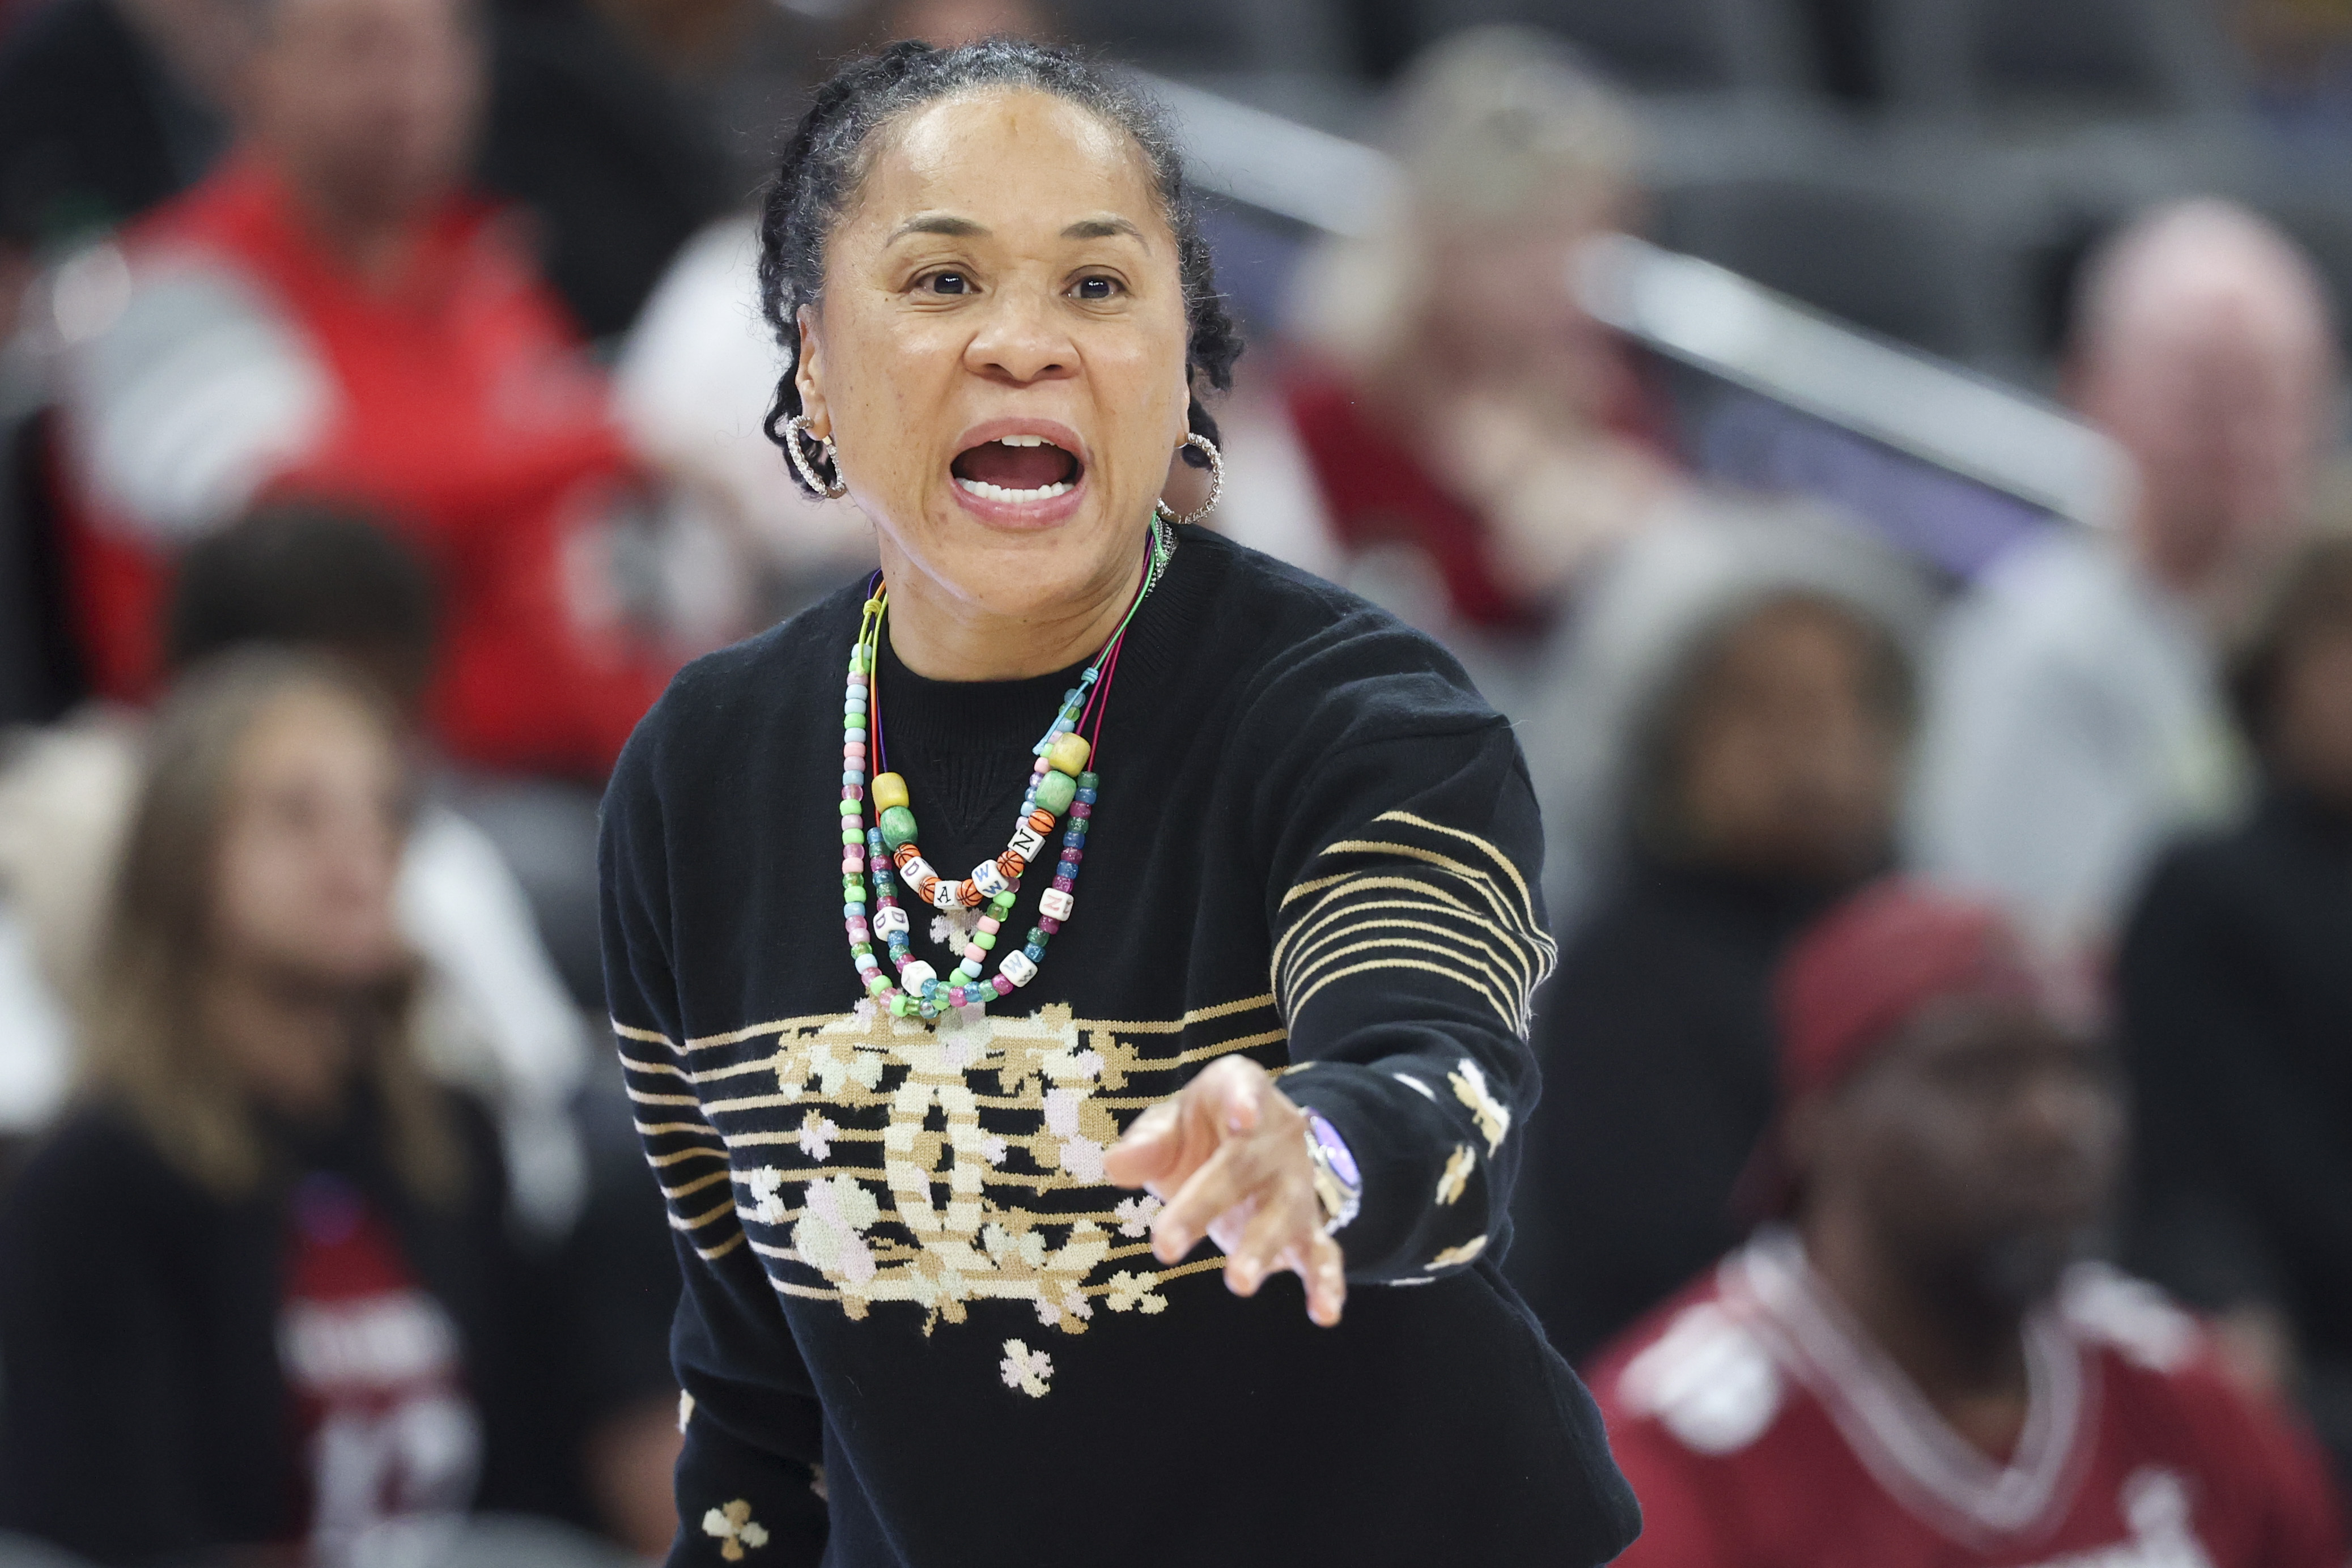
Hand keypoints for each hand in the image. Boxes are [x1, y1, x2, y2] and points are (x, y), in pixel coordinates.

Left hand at [1102, 1056, 1346, 1326]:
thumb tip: (1114, 1166)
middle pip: (1243, 1167)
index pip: (1243, 1089)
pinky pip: (1322, 1253)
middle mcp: (1277, 1136)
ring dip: (1261, 1249)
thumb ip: (1148, 1143)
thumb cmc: (1202, 1132)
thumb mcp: (1172, 1124)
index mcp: (1240, 1092)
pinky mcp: (1309, 1226)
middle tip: (1164, 1248)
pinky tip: (1325, 1313)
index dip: (1244, 1101)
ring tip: (1239, 1283)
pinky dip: (1326, 1282)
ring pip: (1282, 1214)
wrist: (1256, 1143)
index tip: (1242, 1117)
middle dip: (1205, 1206)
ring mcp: (1296, 1183)